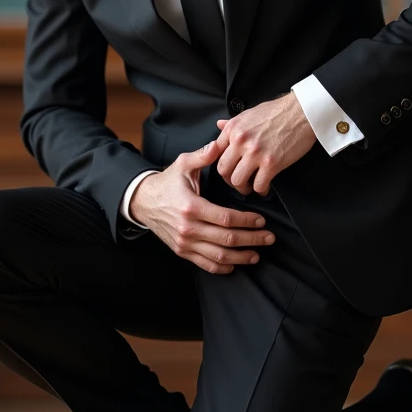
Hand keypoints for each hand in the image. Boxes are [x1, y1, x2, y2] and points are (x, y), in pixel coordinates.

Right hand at [129, 139, 276, 274]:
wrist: (143, 202)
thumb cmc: (166, 183)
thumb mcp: (182, 165)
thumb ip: (202, 156)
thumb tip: (219, 144)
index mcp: (191, 207)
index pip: (226, 218)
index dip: (247, 221)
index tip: (261, 220)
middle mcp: (188, 228)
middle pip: (227, 239)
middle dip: (252, 239)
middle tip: (269, 237)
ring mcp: (185, 242)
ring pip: (218, 256)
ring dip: (241, 256)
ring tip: (257, 254)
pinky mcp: (182, 251)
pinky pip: (205, 264)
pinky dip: (222, 267)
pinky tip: (235, 263)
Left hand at [215, 91, 315, 195]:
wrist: (301, 112)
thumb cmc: (277, 111)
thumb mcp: (249, 113)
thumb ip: (232, 123)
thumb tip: (219, 125)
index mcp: (233, 128)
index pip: (215, 153)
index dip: (222, 164)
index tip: (229, 169)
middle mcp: (240, 141)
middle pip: (223, 170)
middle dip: (229, 180)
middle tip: (238, 182)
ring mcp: (255, 153)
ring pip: (238, 181)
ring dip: (243, 188)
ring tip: (250, 187)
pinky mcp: (271, 163)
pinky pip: (259, 185)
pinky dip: (261, 190)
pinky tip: (265, 187)